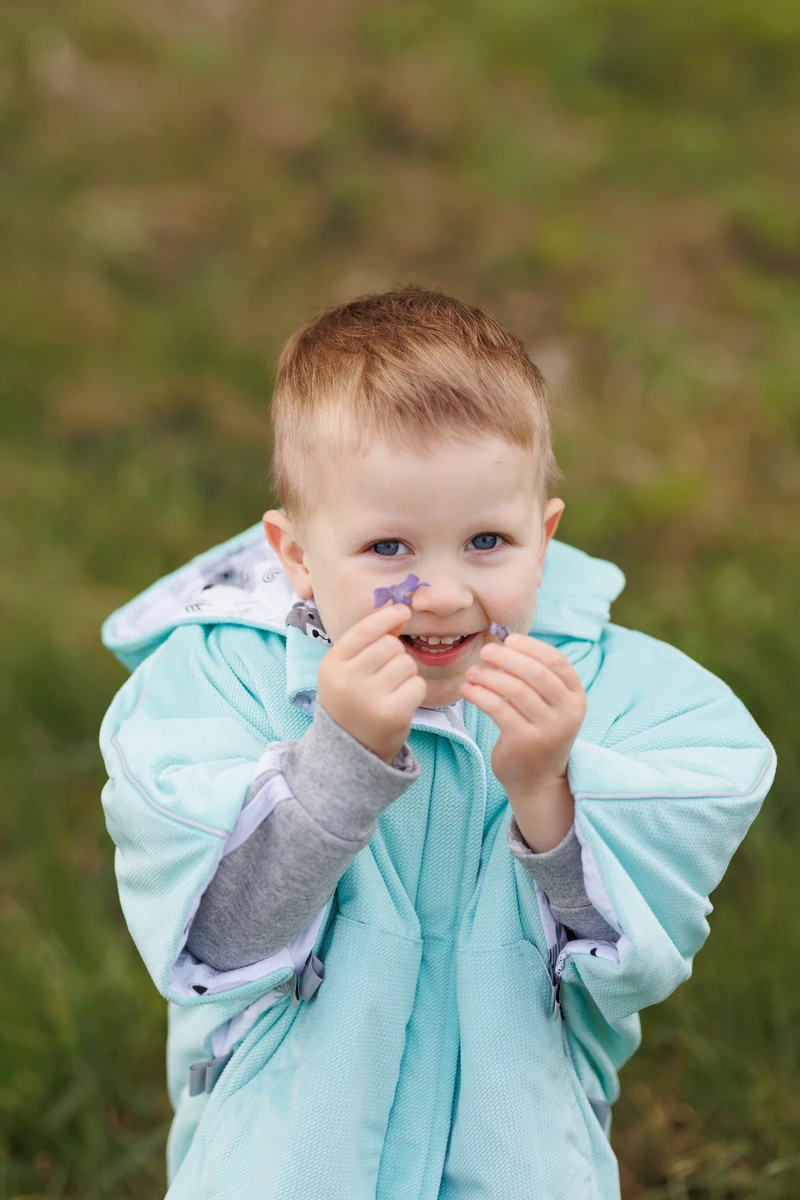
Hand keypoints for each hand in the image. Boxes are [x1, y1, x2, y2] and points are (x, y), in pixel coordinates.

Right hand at [316, 603, 427, 763]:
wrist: (350, 747)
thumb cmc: (352, 699)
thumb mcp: (348, 668)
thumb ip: (371, 640)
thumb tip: (401, 613)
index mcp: (331, 664)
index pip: (364, 630)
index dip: (387, 617)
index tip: (403, 611)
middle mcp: (347, 680)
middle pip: (390, 645)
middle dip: (395, 654)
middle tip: (385, 675)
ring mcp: (369, 698)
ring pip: (406, 663)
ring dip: (405, 673)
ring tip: (390, 690)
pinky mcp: (392, 714)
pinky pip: (417, 684)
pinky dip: (413, 691)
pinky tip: (399, 702)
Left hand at [461, 634, 585, 802]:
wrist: (537, 780)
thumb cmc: (537, 733)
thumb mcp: (548, 705)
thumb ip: (535, 677)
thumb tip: (504, 641)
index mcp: (576, 697)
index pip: (557, 662)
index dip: (532, 647)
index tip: (508, 640)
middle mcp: (567, 712)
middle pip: (536, 673)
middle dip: (507, 658)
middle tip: (485, 651)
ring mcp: (548, 728)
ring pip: (515, 690)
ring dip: (489, 676)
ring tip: (471, 672)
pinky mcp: (525, 741)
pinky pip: (498, 709)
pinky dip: (480, 695)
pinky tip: (468, 689)